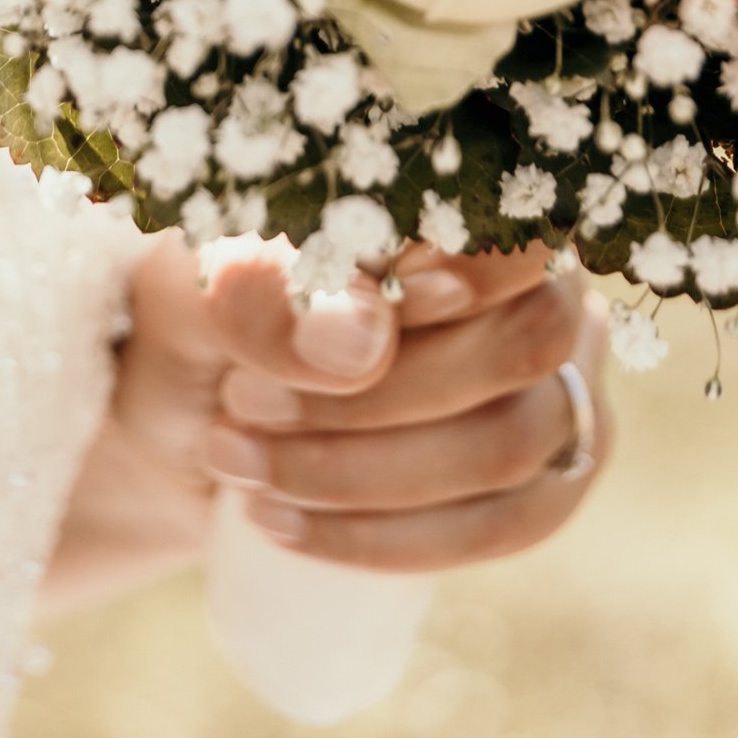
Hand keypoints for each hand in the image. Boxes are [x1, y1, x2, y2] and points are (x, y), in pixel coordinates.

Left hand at [206, 246, 611, 572]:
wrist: (185, 410)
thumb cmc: (205, 317)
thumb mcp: (200, 286)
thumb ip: (267, 291)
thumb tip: (365, 344)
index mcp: (469, 198)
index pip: (528, 225)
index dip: (468, 273)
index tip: (362, 312)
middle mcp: (533, 281)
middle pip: (528, 343)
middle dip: (374, 399)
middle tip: (242, 404)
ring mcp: (552, 382)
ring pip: (514, 443)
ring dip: (366, 474)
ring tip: (243, 464)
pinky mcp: (539, 479)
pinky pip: (510, 522)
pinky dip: (394, 539)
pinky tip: (290, 528)